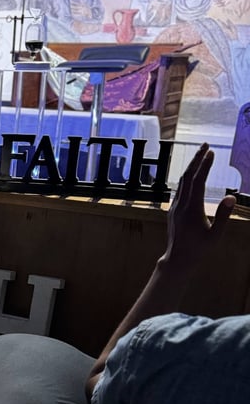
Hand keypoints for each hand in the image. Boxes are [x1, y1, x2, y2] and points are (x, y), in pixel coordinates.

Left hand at [162, 143, 234, 269]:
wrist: (177, 259)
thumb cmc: (199, 250)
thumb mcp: (215, 235)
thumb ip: (223, 216)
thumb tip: (231, 197)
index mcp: (192, 209)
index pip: (198, 181)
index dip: (204, 165)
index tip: (211, 152)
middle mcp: (181, 205)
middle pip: (187, 177)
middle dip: (196, 159)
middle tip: (205, 144)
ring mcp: (175, 208)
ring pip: (181, 182)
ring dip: (191, 167)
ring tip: (201, 155)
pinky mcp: (173, 211)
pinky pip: (179, 190)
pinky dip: (186, 178)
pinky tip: (192, 174)